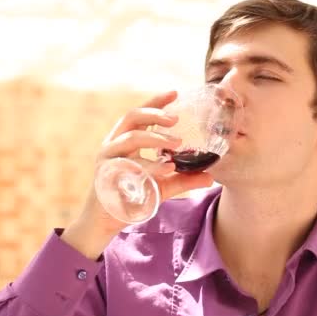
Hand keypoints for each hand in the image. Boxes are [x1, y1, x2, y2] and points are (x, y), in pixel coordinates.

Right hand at [61, 91, 213, 258]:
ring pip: (130, 139)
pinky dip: (149, 166)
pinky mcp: (107, 175)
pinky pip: (128, 166)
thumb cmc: (132, 197)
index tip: (175, 93)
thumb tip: (210, 177)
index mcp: (124, 141)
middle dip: (154, 114)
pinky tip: (167, 168)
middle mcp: (114, 145)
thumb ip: (183, 179)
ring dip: (155, 138)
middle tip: (177, 119)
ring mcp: (108, 159)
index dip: (155, 102)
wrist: (105, 222)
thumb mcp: (162, 186)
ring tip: (177, 142)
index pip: (139, 115)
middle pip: (131, 118)